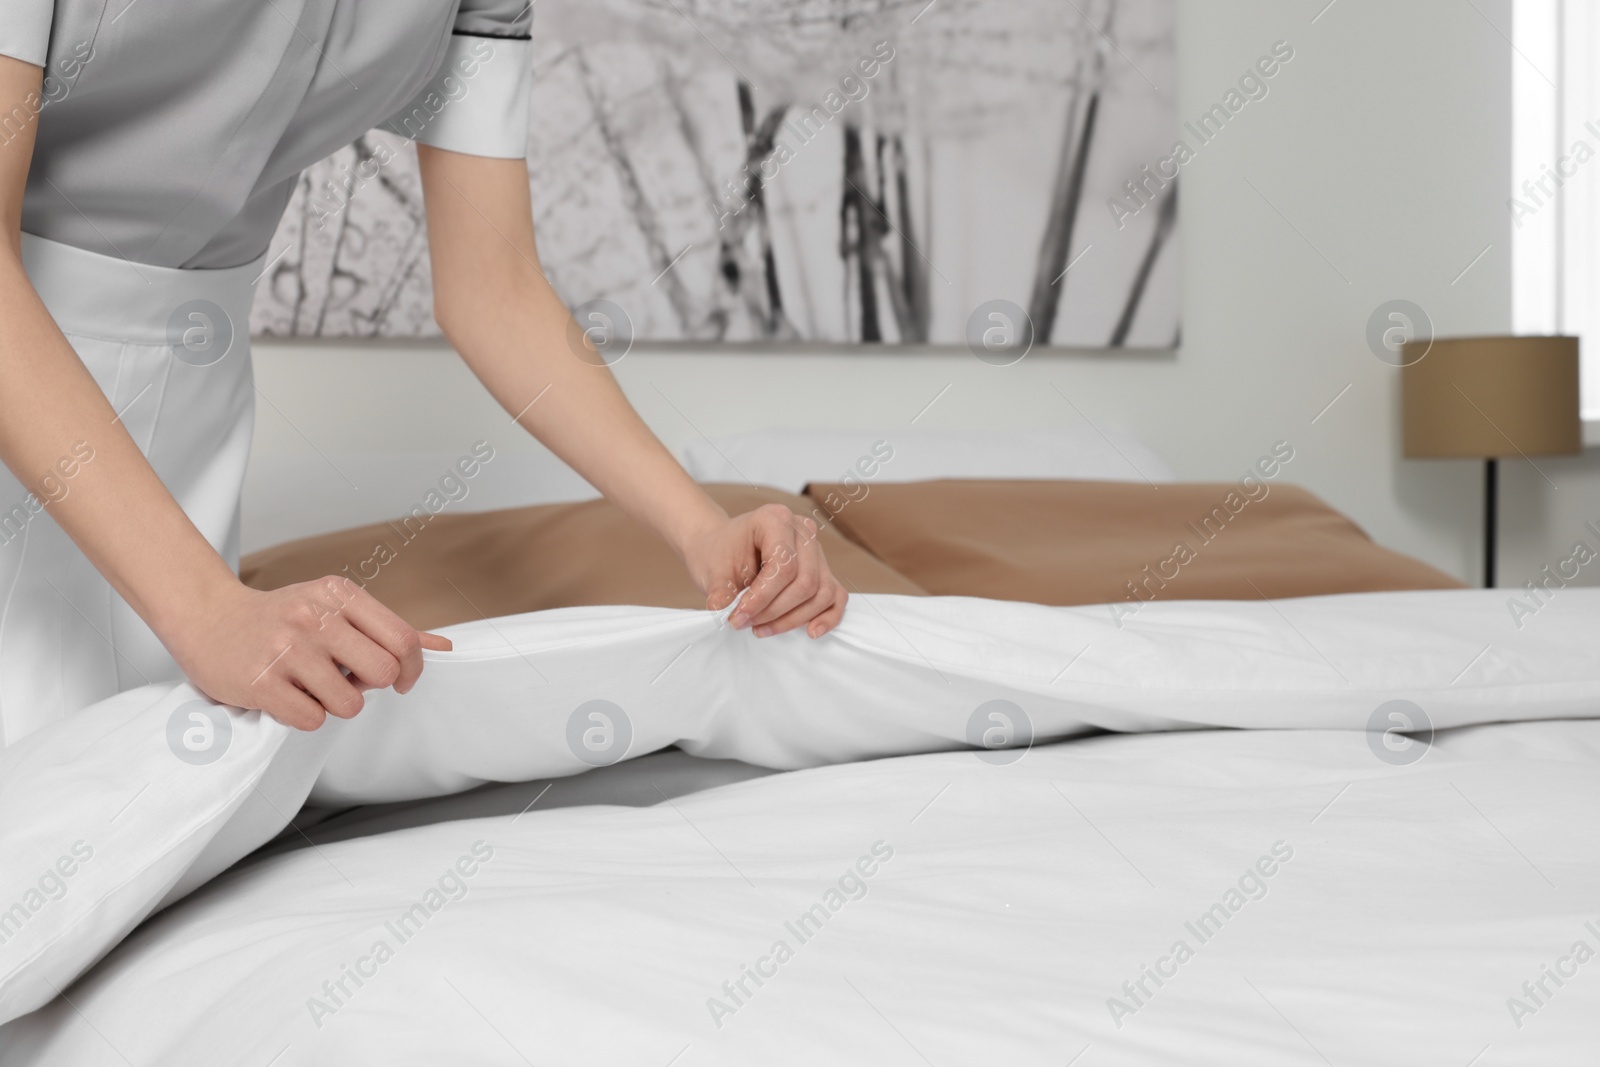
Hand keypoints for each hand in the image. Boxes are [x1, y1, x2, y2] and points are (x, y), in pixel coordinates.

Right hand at [166, 576, 451, 729]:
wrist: (209, 618)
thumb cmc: (283, 618)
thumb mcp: (336, 608)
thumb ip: (388, 629)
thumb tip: (444, 645)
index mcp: (339, 594)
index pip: (403, 640)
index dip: (412, 670)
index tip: (400, 681)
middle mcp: (313, 617)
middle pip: (382, 673)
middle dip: (371, 687)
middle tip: (348, 681)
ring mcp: (285, 649)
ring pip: (349, 704)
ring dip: (335, 705)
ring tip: (311, 686)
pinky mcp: (260, 682)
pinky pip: (312, 720)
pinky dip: (305, 716)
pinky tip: (288, 695)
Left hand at [682, 504, 848, 638]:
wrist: (723, 548)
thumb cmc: (720, 553)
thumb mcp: (714, 568)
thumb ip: (719, 587)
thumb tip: (718, 606)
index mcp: (775, 519)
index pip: (783, 566)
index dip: (762, 598)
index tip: (738, 617)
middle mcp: (803, 530)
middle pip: (805, 582)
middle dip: (774, 611)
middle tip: (745, 624)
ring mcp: (816, 550)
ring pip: (821, 593)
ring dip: (793, 619)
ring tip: (761, 629)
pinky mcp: (822, 569)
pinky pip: (836, 596)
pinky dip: (827, 617)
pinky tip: (811, 632)